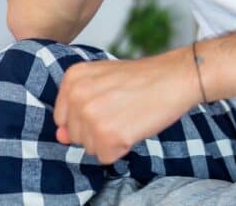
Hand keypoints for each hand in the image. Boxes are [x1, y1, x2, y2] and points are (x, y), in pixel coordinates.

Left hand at [52, 47, 201, 164]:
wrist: (174, 78)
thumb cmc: (142, 78)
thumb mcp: (102, 81)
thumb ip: (77, 107)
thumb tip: (61, 137)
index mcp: (73, 78)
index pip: (63, 118)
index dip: (87, 117)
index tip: (108, 103)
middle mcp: (77, 96)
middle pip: (75, 135)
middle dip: (98, 129)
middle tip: (122, 108)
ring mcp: (91, 116)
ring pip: (89, 148)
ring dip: (110, 139)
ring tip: (129, 115)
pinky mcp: (107, 135)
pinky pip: (106, 157)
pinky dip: (121, 148)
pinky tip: (134, 127)